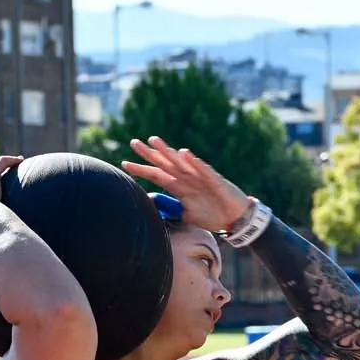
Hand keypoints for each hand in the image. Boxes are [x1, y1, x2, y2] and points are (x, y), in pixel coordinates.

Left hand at [122, 136, 251, 232]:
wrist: (235, 219)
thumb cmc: (213, 216)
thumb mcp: (187, 215)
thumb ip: (172, 210)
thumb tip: (155, 211)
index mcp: (180, 187)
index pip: (157, 175)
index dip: (142, 169)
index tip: (124, 164)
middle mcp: (188, 178)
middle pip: (165, 164)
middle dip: (149, 154)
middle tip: (133, 143)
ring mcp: (201, 177)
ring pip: (181, 162)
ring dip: (168, 152)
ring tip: (154, 140)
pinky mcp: (215, 180)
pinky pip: (203, 169)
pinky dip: (194, 162)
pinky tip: (184, 153)